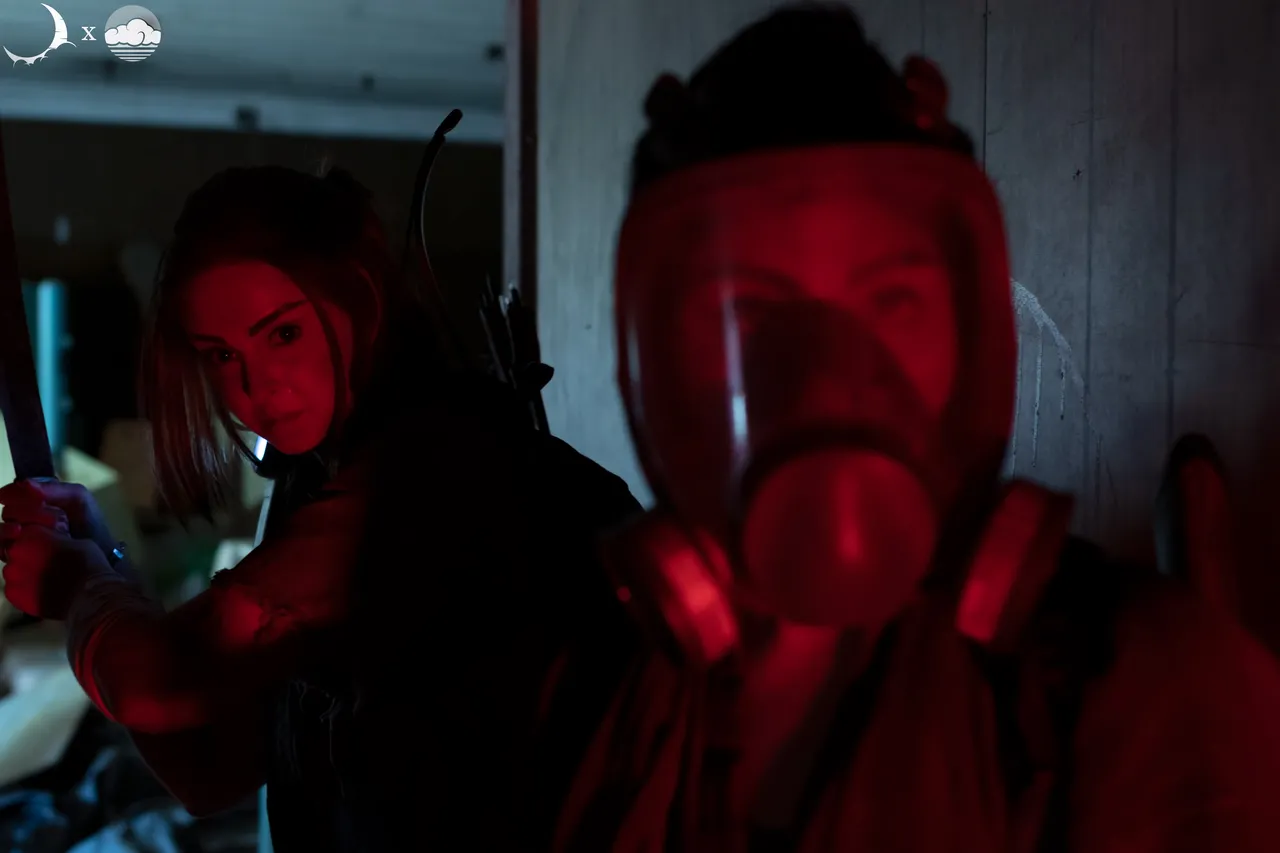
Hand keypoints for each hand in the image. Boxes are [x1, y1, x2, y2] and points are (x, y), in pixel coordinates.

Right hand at [0, 479, 116, 557]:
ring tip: (18, 529)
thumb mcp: (78, 498)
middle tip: (39, 514)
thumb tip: (25, 483)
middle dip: (19, 510)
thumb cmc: (89, 522)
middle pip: (8, 512)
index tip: (12, 495)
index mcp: (36, 501)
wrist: (101, 552)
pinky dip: (5, 544)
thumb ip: (55, 488)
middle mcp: (24, 519)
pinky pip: (2, 550)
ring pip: (1, 531)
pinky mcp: (20, 557)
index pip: (12, 494)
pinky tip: (17, 541)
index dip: (12, 493)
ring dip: (5, 529)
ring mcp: (20, 539)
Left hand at [0, 520, 109, 619]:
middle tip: (48, 567)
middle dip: (29, 559)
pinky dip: (25, 592)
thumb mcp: (79, 542)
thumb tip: (57, 545)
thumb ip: (60, 541)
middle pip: (17, 553)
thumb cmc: (89, 565)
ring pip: (14, 572)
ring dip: (26, 576)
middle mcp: (17, 551)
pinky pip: (15, 591)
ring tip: (45, 583)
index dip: (38, 543)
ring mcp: (13, 574)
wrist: (88, 594)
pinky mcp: (13, 594)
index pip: (27, 535)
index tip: (48, 550)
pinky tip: (42, 594)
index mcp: (33, 534)